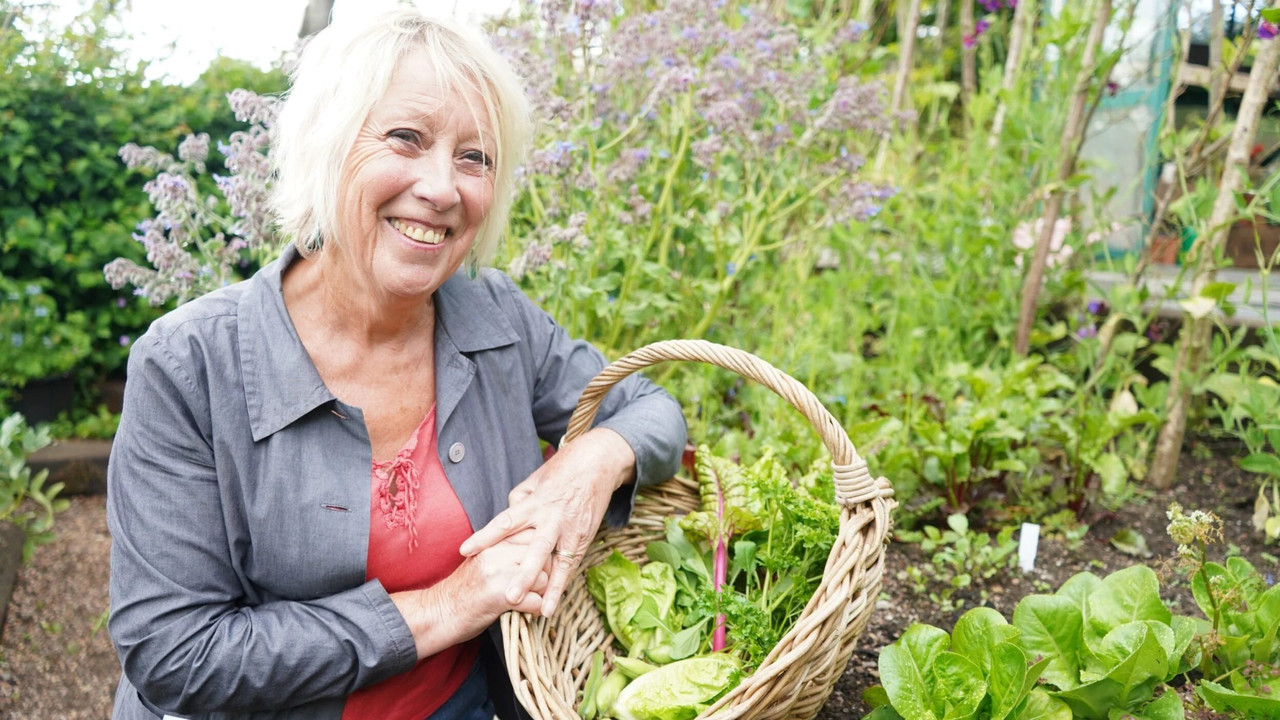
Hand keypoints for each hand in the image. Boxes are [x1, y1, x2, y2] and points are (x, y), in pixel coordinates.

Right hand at [393, 529, 550, 658]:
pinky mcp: (502, 596)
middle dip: (546, 570)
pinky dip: (537, 609)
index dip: (540, 551)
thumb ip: (504, 550)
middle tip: (540, 584)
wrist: (439, 613)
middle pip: (542, 554)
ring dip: (541, 592)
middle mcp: (498, 552)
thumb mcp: (482, 560)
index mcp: (493, 542)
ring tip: (532, 599)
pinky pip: (536, 601)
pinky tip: (531, 612)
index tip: (539, 564)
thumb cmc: (462, 589)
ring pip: (543, 578)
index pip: (531, 534)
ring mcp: (500, 573)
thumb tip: (532, 548)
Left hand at [459, 428, 635, 615]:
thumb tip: (507, 519)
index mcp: (534, 503)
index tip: (464, 551)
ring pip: (557, 563)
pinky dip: (562, 585)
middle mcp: (551, 519)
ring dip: (547, 588)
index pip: (505, 522)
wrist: (597, 462)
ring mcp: (570, 529)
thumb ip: (519, 501)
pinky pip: (571, 564)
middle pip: (534, 550)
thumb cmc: (562, 470)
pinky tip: (553, 605)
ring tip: (538, 610)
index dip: (485, 537)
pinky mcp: (584, 537)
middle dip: (522, 575)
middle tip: (508, 596)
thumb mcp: (534, 480)